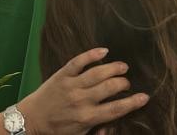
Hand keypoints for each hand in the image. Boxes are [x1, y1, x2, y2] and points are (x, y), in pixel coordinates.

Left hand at [15, 48, 148, 133]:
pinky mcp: (61, 74)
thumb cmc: (57, 129)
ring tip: (123, 66)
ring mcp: (71, 85)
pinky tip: (104, 50)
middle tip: (127, 82)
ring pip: (97, 73)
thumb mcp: (80, 134)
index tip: (144, 96)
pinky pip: (78, 61)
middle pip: (110, 88)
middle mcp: (81, 100)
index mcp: (88, 117)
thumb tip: (113, 125)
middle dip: (123, 83)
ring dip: (113, 68)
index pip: (116, 109)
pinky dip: (91, 54)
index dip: (132, 102)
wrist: (32, 119)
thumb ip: (98, 129)